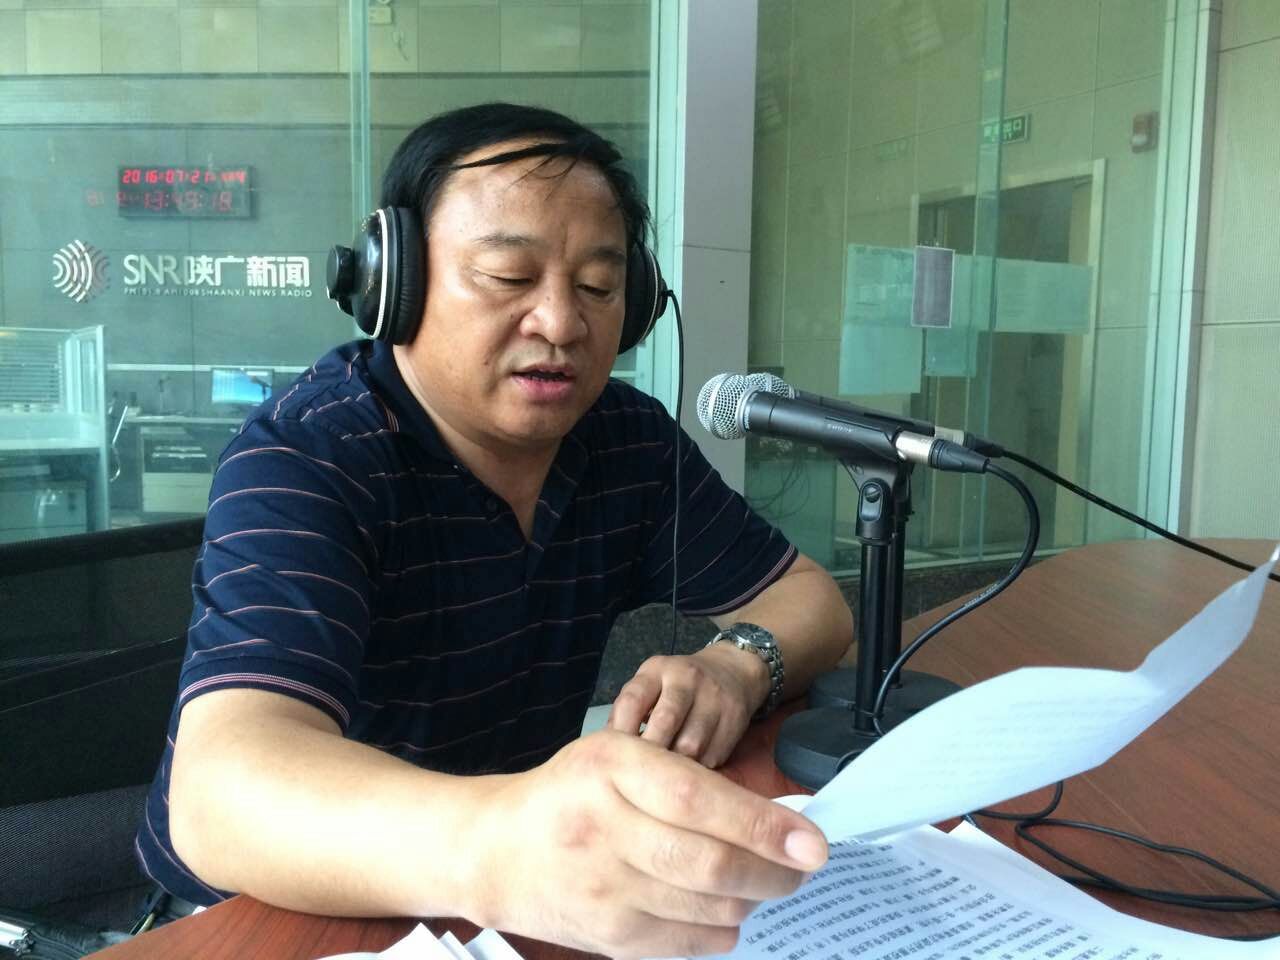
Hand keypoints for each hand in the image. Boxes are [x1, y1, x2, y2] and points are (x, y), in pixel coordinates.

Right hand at [472, 731, 827, 958]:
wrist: (496, 850)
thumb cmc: (572, 794)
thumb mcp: (618, 756)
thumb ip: (687, 779)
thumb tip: (775, 822)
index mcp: (611, 767)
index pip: (698, 800)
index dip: (762, 825)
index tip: (812, 843)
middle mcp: (604, 828)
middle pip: (711, 864)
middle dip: (774, 872)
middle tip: (801, 867)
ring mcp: (604, 890)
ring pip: (710, 908)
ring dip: (754, 898)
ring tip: (760, 880)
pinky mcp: (608, 937)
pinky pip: (690, 942)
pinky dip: (723, 927)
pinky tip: (723, 907)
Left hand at [607, 645, 770, 768]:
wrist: (732, 670)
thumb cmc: (678, 685)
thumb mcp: (651, 684)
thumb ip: (629, 711)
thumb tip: (604, 751)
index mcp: (657, 670)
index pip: (632, 701)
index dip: (619, 733)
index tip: (612, 759)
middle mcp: (687, 679)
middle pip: (664, 723)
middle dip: (649, 755)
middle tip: (638, 777)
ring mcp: (714, 698)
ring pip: (690, 746)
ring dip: (675, 767)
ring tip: (664, 778)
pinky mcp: (735, 719)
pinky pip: (712, 756)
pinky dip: (698, 771)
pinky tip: (689, 772)